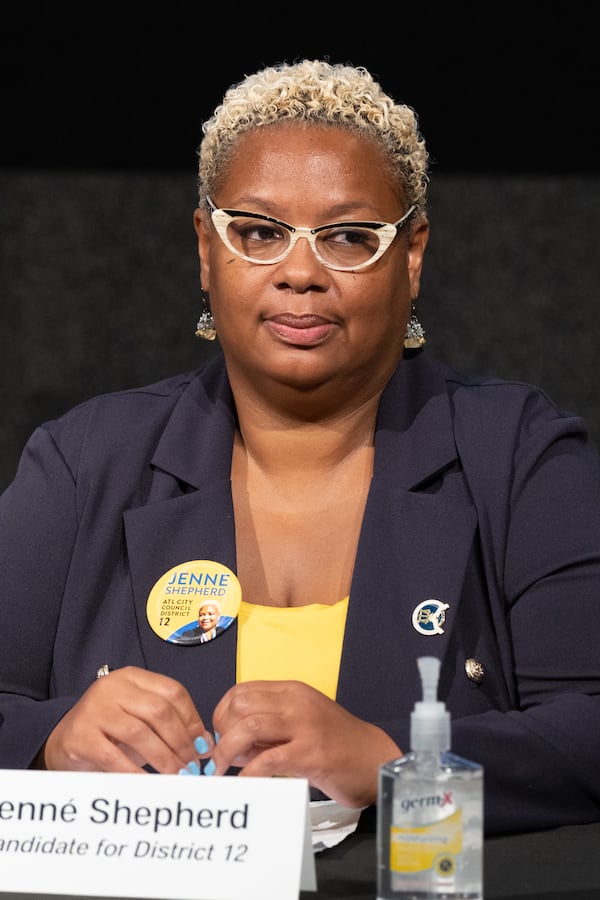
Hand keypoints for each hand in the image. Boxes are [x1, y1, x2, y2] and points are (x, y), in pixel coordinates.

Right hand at [42, 666, 212, 773]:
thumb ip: (171, 727)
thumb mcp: (140, 721)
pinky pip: (114, 756)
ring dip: (164, 758)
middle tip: (192, 765)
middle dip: (181, 741)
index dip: (192, 720)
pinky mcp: (81, 735)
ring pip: (140, 732)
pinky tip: (150, 784)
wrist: (63, 742)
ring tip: (177, 776)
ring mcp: (95, 709)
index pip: (173, 692)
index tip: (203, 745)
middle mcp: (112, 687)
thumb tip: (205, 745)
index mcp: (132, 678)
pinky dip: (136, 772)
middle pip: (159, 710)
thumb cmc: (109, 732)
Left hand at [210, 680, 400, 806]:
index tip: (220, 737)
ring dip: (227, 751)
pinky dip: (248, 773)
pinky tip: (245, 784)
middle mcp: (296, 702)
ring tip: (222, 771)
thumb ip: (269, 730)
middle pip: (239, 706)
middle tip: (220, 757)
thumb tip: (233, 745)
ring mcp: (304, 726)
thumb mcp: (300, 725)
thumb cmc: (336, 744)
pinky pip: (268, 760)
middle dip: (221, 733)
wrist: (375, 759)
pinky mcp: (311, 754)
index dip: (221, 714)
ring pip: (249, 727)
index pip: (241, 691)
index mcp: (291, 691)